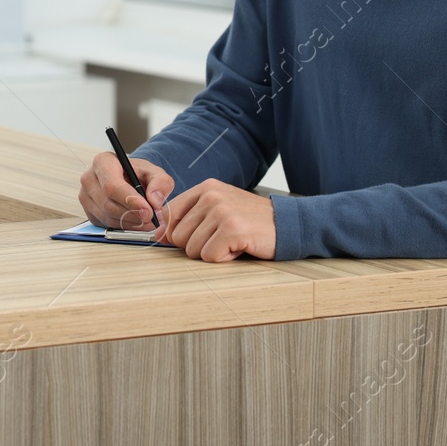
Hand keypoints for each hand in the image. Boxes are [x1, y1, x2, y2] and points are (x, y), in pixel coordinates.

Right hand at [78, 152, 173, 229]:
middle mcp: (89, 179)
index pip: (112, 185)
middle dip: (134, 215)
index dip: (130, 200)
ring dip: (131, 223)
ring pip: (108, 217)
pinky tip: (136, 221)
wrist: (130, 179)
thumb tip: (154, 201)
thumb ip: (160, 183)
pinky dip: (125, 227)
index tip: (148, 211)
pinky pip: (106, 225)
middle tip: (153, 218)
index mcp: (103, 162)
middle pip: (109, 204)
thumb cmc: (139, 174)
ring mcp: (86, 197)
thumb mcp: (155, 173)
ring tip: (148, 220)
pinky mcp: (89, 212)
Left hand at [155, 179, 275, 261]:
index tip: (193, 237)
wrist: (288, 224)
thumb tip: (159, 236)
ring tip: (232, 241)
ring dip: (213, 252)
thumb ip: (189, 218)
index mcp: (206, 187)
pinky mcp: (232, 229)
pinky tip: (239, 246)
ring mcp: (221, 211)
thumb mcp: (218, 210)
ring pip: (192, 249)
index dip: (174, 232)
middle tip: (222, 238)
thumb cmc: (250, 221)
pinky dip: (224, 258)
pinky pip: (210, 256)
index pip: (169, 214)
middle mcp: (211, 195)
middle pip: (178, 236)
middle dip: (198, 245)